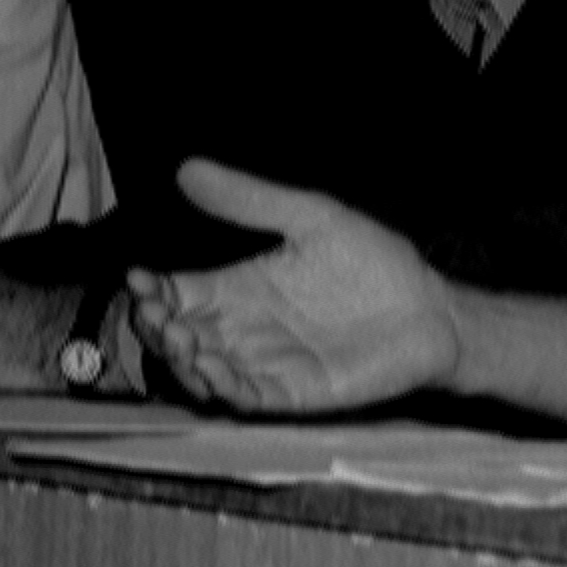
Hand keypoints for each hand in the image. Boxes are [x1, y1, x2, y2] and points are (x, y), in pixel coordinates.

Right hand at [125, 160, 458, 416]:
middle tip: (154, 313)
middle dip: (156, 327)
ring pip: (203, 370)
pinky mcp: (292, 394)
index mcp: (239, 287)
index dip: (150, 291)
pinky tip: (212, 368)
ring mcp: (265, 364)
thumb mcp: (311, 218)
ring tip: (179, 338)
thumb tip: (186, 168)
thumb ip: (251, 200)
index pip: (177, 292)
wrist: (430, 309)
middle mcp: (244, 328)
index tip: (136, 278)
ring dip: (182, 359)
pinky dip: (223, 387)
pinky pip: (245, 397)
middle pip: (179, 334)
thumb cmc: (374, 262)